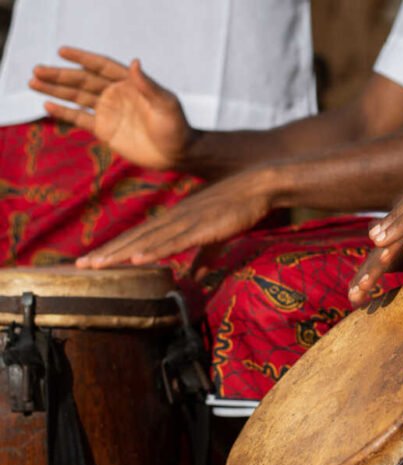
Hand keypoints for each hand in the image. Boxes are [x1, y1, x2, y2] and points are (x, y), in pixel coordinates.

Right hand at [29, 46, 193, 170]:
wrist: (177, 154)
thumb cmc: (177, 127)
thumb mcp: (166, 105)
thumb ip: (149, 85)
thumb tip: (134, 62)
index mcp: (130, 84)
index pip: (101, 66)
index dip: (82, 58)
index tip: (62, 51)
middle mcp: (116, 95)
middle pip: (83, 80)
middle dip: (60, 75)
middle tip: (37, 69)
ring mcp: (109, 112)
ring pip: (77, 97)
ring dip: (56, 90)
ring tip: (33, 82)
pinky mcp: (106, 130)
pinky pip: (80, 119)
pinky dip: (64, 112)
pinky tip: (46, 104)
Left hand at [75, 169, 276, 268]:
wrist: (259, 185)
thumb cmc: (239, 207)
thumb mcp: (216, 236)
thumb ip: (204, 257)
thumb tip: (194, 279)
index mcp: (176, 218)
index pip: (139, 236)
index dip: (115, 249)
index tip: (92, 262)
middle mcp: (174, 217)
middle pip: (135, 238)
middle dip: (107, 253)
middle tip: (80, 267)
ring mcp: (187, 221)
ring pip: (148, 240)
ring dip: (121, 253)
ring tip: (97, 265)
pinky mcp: (204, 226)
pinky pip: (175, 241)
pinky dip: (155, 249)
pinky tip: (137, 258)